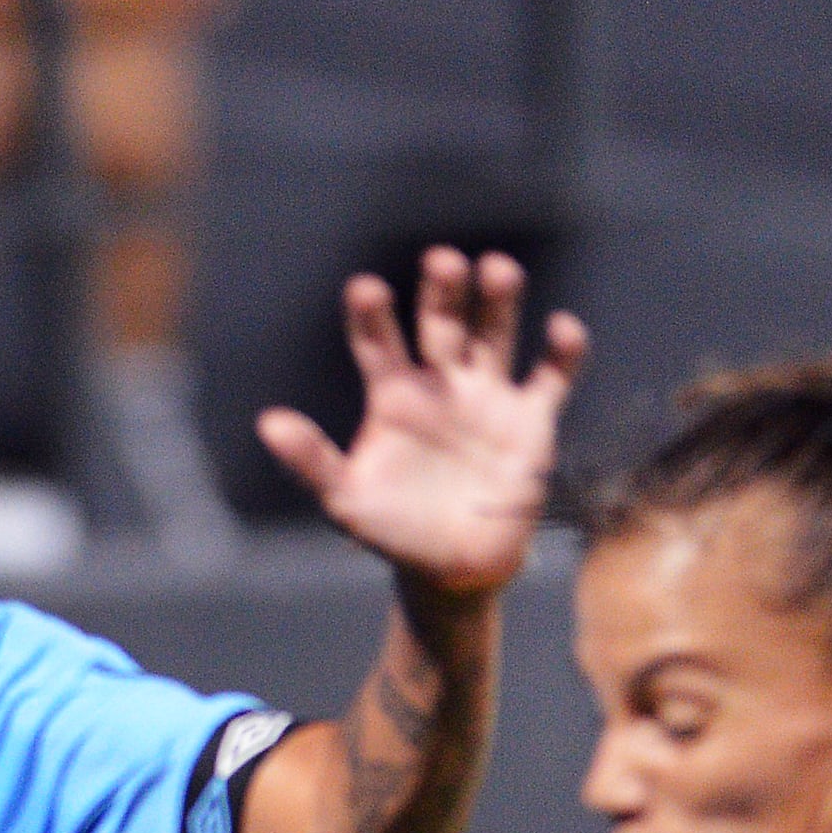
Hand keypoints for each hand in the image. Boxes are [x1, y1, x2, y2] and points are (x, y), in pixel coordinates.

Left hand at [257, 248, 586, 600]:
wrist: (454, 571)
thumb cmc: (394, 531)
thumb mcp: (346, 501)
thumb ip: (312, 461)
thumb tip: (269, 423)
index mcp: (392, 394)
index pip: (378, 341)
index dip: (372, 315)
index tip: (366, 289)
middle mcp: (441, 383)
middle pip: (441, 321)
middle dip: (441, 291)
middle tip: (442, 261)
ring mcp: (488, 397)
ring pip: (495, 334)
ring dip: (498, 301)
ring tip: (498, 270)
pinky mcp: (530, 420)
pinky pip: (551, 378)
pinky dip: (563, 353)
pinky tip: (562, 330)